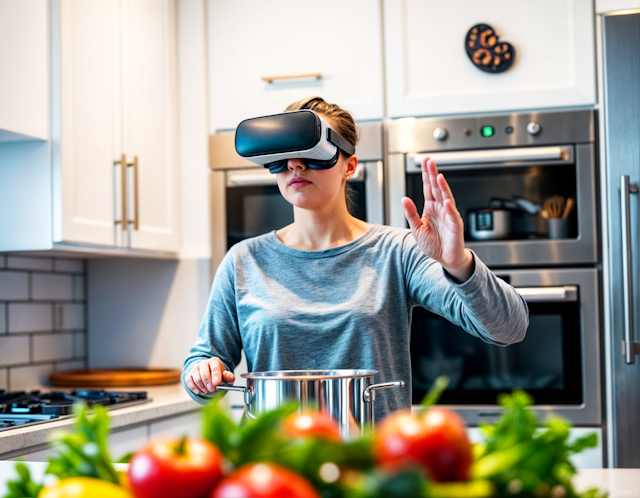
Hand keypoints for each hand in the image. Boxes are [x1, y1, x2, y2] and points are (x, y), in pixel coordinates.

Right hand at [185, 357, 235, 394]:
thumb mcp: (225, 376)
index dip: (215, 375)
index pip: (214, 367)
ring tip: (207, 390)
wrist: (209, 375)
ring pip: (196, 377)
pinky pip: (189, 382)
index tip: (216, 383)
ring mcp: (195, 369)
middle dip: (208, 382)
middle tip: (212, 389)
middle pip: (204, 372)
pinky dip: (194, 388)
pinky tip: (201, 391)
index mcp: (214, 361)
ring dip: (202, 387)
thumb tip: (230, 378)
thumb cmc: (218, 376)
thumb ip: (228, 377)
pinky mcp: (189, 375)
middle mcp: (204, 363)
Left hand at [402, 157, 473, 281]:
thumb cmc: (433, 244)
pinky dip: (449, 208)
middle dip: (433, 174)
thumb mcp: (416, 228)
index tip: (424, 162)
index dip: (426, 175)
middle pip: (437, 188)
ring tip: (438, 176)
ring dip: (442, 187)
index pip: (428, 187)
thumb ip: (411, 213)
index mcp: (431, 207)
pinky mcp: (455, 225)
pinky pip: (452, 215)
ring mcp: (449, 215)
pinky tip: (446, 201)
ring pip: (446, 197)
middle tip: (430, 162)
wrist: (445, 258)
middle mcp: (440, 208)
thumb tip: (404, 199)